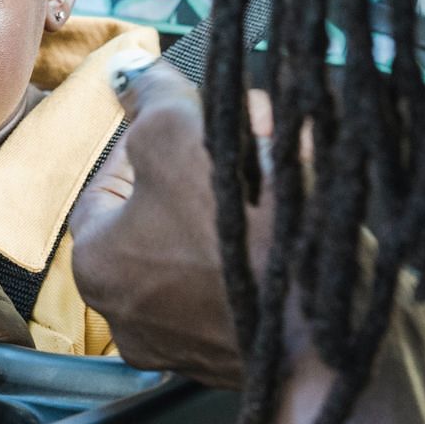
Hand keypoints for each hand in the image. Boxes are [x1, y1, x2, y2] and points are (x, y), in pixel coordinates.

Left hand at [68, 62, 279, 389]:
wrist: (327, 327)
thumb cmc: (237, 232)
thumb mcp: (176, 132)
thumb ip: (149, 97)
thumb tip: (130, 72)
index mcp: (97, 265)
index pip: (112, 180)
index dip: (153, 135)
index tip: (190, 113)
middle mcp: (130, 313)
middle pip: (167, 209)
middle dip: (209, 159)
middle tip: (251, 128)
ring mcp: (187, 340)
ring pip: (210, 241)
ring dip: (247, 191)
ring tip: (285, 156)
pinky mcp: (242, 351)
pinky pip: (244, 279)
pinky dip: (268, 239)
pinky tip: (301, 204)